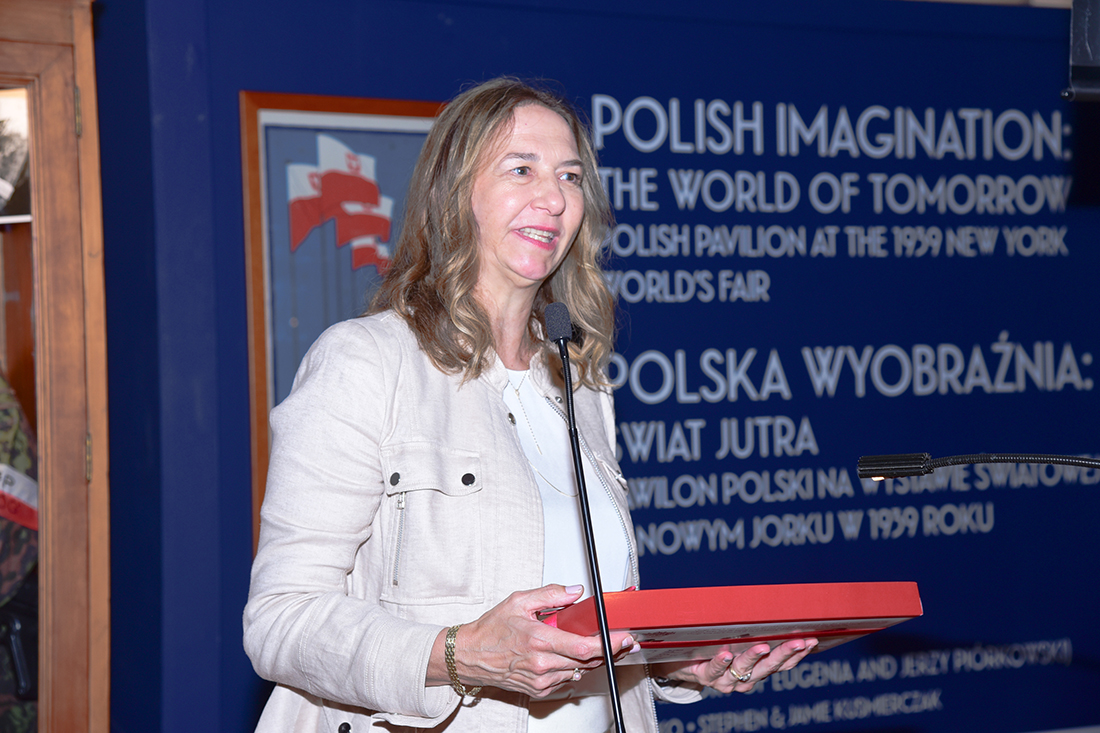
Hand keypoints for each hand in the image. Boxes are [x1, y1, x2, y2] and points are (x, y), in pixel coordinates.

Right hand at [428, 584, 635, 697]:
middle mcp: (542, 664)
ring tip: (589, 643)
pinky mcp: (539, 691)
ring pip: (579, 670)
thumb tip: (575, 591)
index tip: (624, 638)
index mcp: (539, 640)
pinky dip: (571, 667)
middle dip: (607, 649)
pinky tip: (565, 655)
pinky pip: (565, 679)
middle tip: (620, 639)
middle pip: (587, 660)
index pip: (584, 646)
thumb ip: (550, 595)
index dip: (609, 644)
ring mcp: (541, 680)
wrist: (469, 656)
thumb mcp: (518, 601)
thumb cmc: (490, 630)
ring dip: (589, 658)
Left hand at [651, 638, 817, 693]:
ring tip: (762, 646)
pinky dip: (721, 661)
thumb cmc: (714, 646)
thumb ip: (754, 626)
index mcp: (757, 670)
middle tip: (797, 641)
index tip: (812, 639)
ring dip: (754, 657)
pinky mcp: (706, 676)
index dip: (798, 653)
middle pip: (769, 667)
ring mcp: (726, 680)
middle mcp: (745, 678)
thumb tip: (774, 597)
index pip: (783, 663)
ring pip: (744, 670)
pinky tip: (727, 652)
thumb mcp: (737, 636)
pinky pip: (714, 669)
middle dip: (785, 653)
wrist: (682, 662)